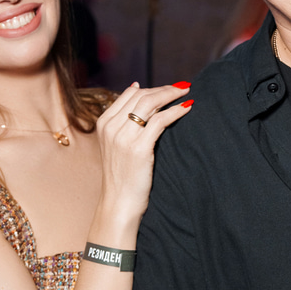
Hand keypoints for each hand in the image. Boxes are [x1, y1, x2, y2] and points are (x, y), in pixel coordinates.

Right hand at [95, 81, 192, 222]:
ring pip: (150, 104)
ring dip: (171, 95)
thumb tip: (136, 88)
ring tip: (186, 93)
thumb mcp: (116, 143)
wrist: (119, 202)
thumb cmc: (122, 175)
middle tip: (182, 87)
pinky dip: (175, 111)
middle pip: (141, 96)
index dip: (152, 88)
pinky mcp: (139, 148)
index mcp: (104, 123)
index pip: (130, 94)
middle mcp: (111, 127)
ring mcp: (123, 137)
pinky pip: (160, 121)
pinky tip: (186, 108)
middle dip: (164, 89)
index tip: (168, 88)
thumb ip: (124, 120)